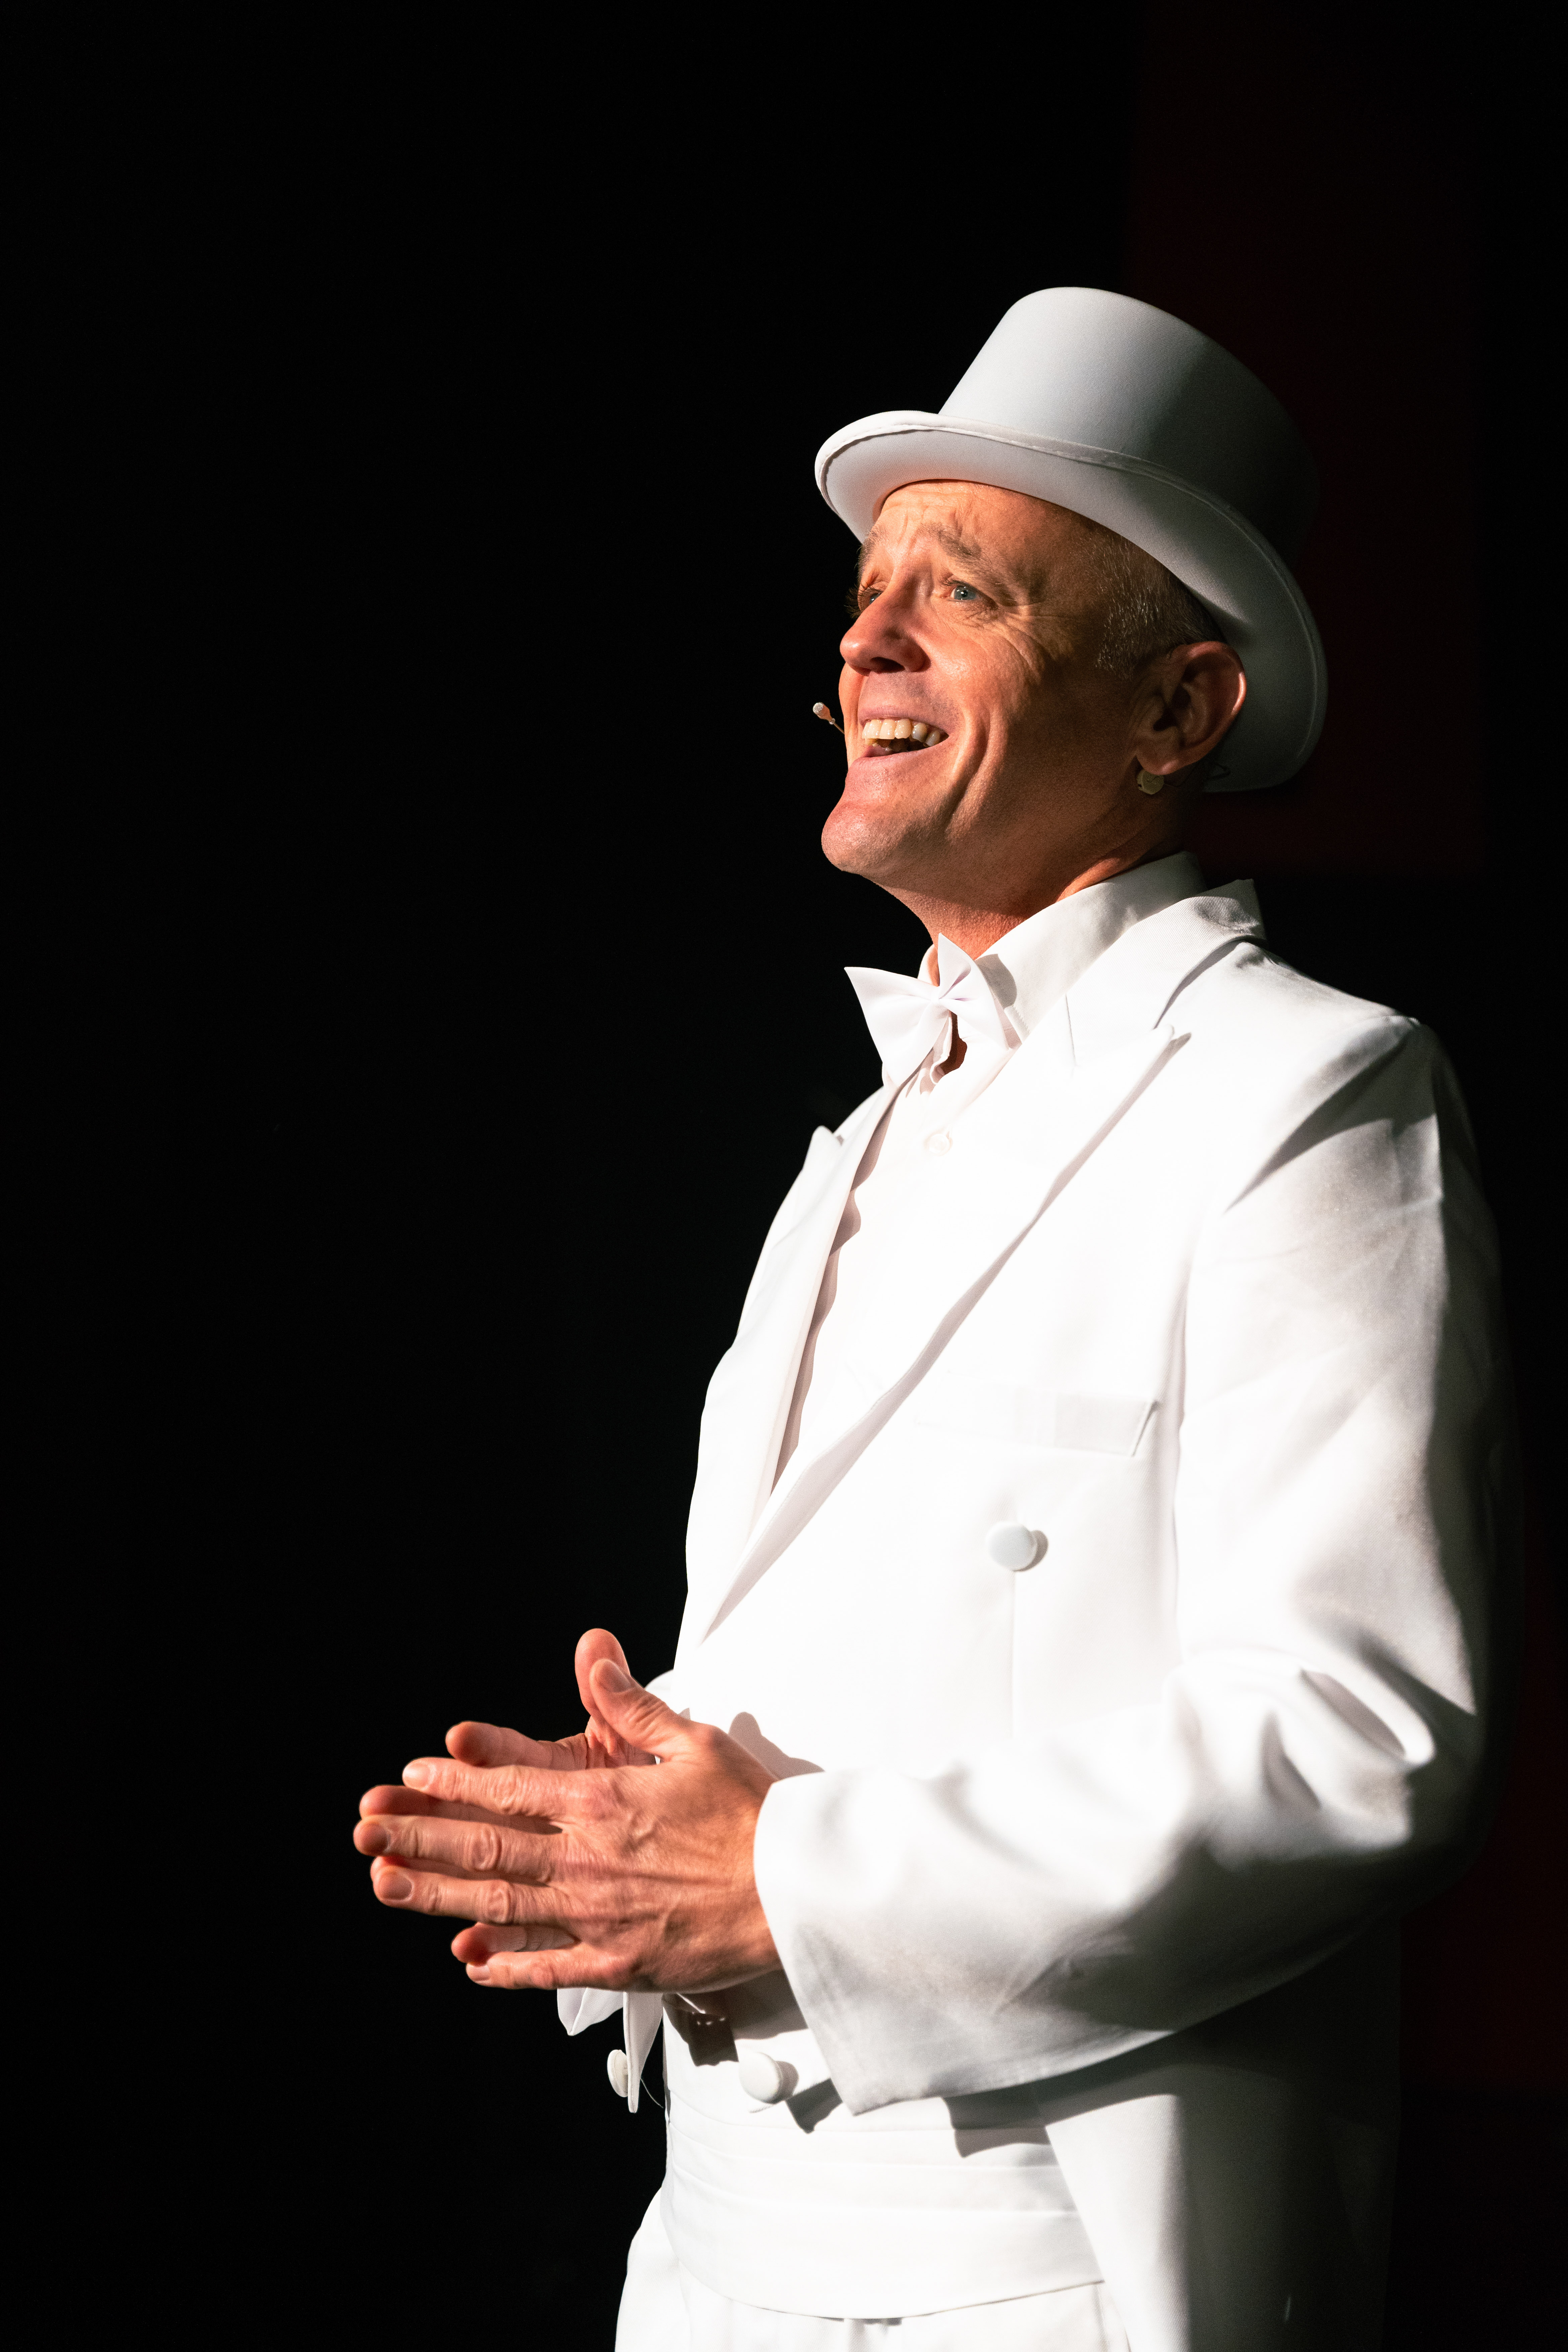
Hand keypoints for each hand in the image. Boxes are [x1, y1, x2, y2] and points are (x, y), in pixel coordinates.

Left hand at [353, 1635, 779, 1994]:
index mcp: (602, 1802)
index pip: (508, 1788)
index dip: (453, 1781)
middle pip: (485, 1845)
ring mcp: (597, 1916)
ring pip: (498, 1904)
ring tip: (386, 1885)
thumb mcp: (693, 1742)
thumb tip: (592, 1655)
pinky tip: (468, 1963)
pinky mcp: (618, 1963)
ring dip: (436, 1895)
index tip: (411, 1774)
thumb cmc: (750, 1814)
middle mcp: (586, 1859)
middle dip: (418, 1835)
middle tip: (366, 1831)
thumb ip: (634, 1704)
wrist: (794, 1890)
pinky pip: (547, 1966)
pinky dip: (503, 1965)